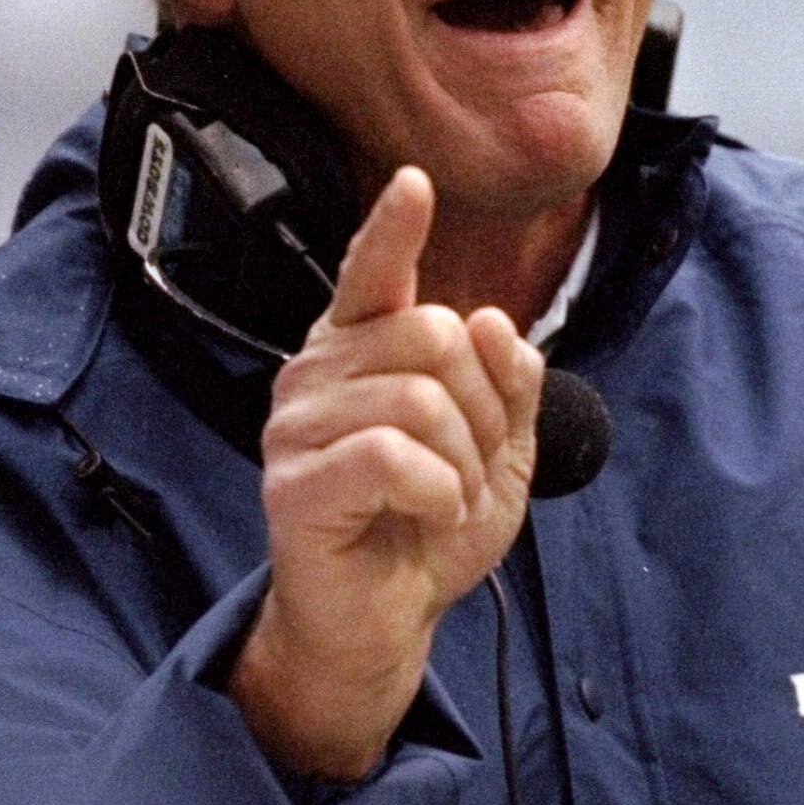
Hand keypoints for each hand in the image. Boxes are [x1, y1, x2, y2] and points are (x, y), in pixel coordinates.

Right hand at [230, 167, 544, 781]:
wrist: (388, 621)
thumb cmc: (430, 527)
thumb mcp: (500, 452)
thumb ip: (509, 386)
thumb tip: (494, 323)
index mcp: (362, 352)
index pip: (373, 274)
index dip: (393, 229)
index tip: (414, 184)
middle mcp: (318, 373)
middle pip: (433, 333)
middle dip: (484, 408)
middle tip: (468, 468)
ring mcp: (297, 427)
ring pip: (421, 398)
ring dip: (464, 461)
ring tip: (444, 500)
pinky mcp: (294, 484)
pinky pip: (393, 456)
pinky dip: (438, 491)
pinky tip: (427, 514)